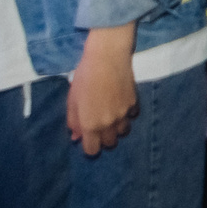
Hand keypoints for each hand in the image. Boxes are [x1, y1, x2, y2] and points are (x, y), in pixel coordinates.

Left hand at [67, 23, 138, 155]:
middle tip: (99, 126)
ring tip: (111, 116)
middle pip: (110, 143)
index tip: (88, 138)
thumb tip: (76, 136)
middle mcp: (109, 123)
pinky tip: (121, 104)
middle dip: (104, 139)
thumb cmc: (84, 77)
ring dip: (116, 128)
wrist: (108, 57)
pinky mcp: (134, 103)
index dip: (89, 147)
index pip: (92, 150)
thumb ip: (73, 121)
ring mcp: (124, 114)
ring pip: (123, 132)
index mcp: (91, 124)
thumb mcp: (72, 100)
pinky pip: (131, 117)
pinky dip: (127, 115)